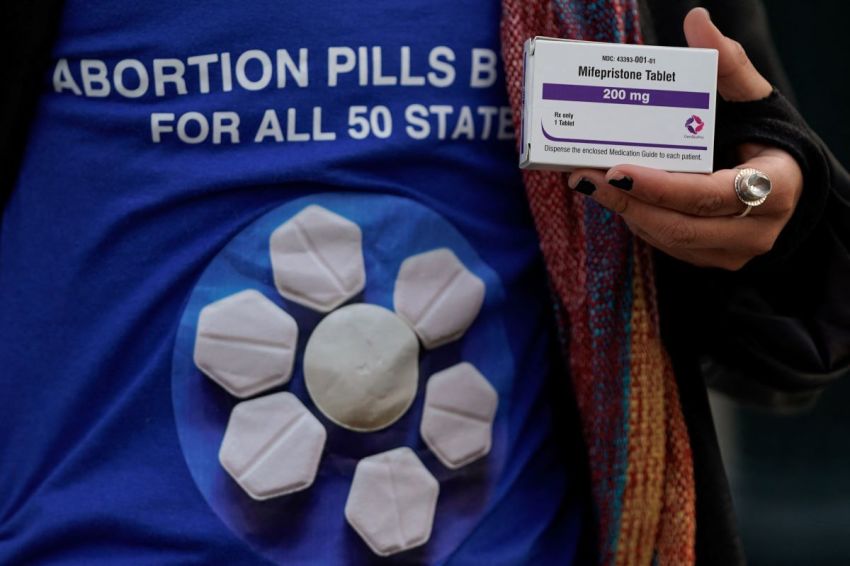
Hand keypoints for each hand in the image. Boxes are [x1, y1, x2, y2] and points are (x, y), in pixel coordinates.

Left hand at [567, 8, 803, 270]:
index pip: (712, 195)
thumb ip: (727, 64)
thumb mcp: (753, 100)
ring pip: (669, 240)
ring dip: (625, 212)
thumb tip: (696, 23)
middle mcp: (758, 229)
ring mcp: (734, 252)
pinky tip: (615, 194)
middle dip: (628, 202)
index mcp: (775, 188)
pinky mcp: (713, 260)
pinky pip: (667, 246)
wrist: (783, 179)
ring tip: (587, 182)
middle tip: (584, 177)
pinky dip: (638, 220)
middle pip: (682, 226)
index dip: (663, 187)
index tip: (618, 170)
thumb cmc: (763, 136)